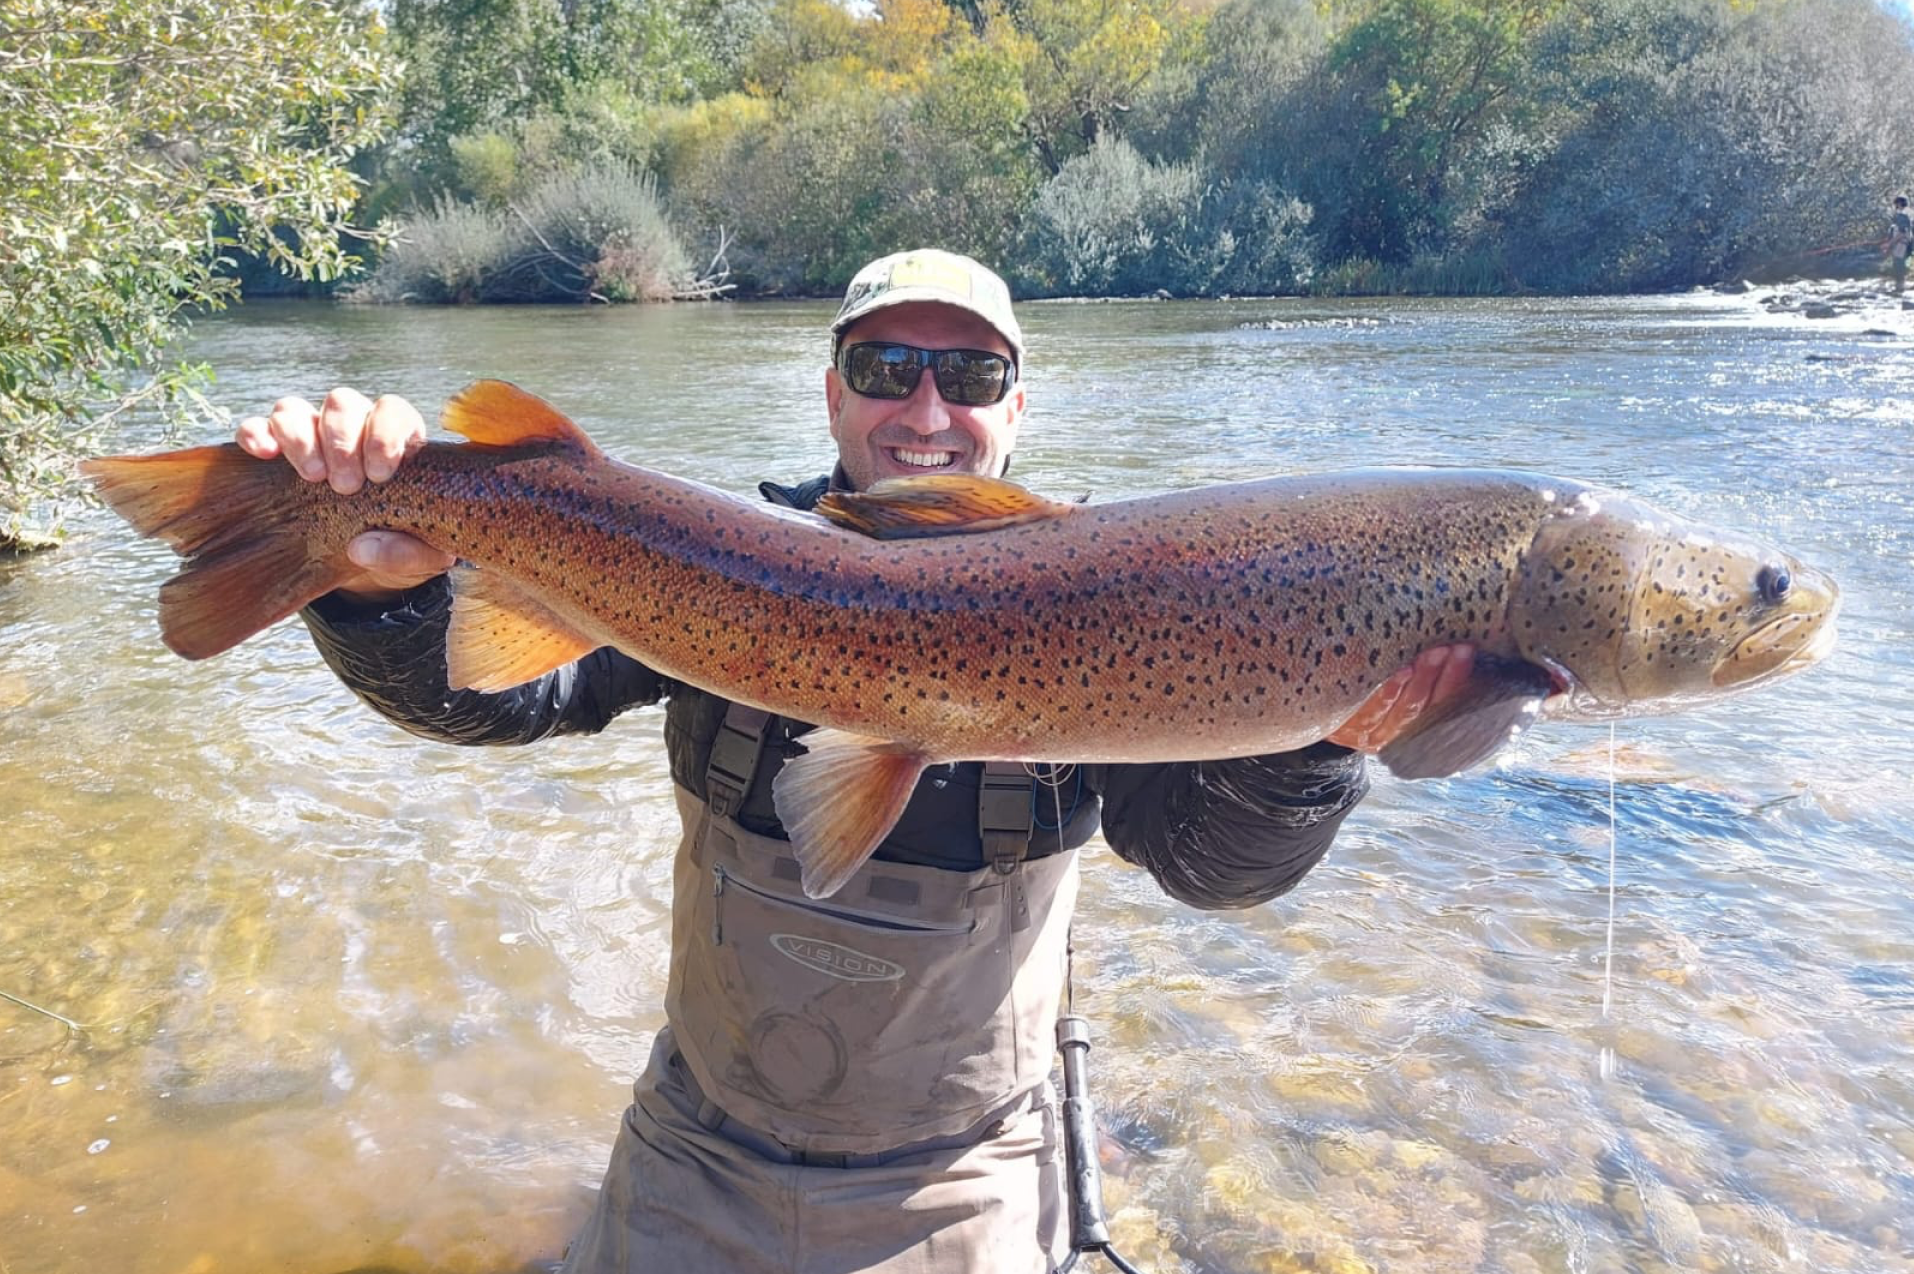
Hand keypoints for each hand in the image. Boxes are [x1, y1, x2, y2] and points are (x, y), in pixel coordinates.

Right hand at [235, 387, 454, 601]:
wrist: (373, 565)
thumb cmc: (406, 544)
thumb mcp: (426, 558)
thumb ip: (411, 553)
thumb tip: (363, 547)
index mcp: (399, 440)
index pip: (392, 410)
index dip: (384, 433)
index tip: (380, 474)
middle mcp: (354, 428)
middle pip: (341, 403)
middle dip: (342, 442)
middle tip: (345, 486)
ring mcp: (312, 437)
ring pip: (296, 409)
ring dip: (300, 438)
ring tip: (311, 476)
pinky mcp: (278, 453)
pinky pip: (258, 427)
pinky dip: (256, 433)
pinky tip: (263, 454)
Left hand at [1327, 643, 1475, 752]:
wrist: (1309, 706)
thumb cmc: (1357, 687)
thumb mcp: (1388, 682)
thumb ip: (1415, 669)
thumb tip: (1450, 636)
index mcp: (1416, 727)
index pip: (1447, 704)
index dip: (1459, 678)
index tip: (1467, 650)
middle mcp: (1399, 735)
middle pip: (1430, 706)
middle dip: (1445, 675)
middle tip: (1454, 647)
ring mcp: (1374, 736)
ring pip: (1407, 709)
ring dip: (1422, 679)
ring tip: (1432, 652)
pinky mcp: (1349, 732)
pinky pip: (1374, 711)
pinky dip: (1389, 690)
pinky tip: (1399, 669)